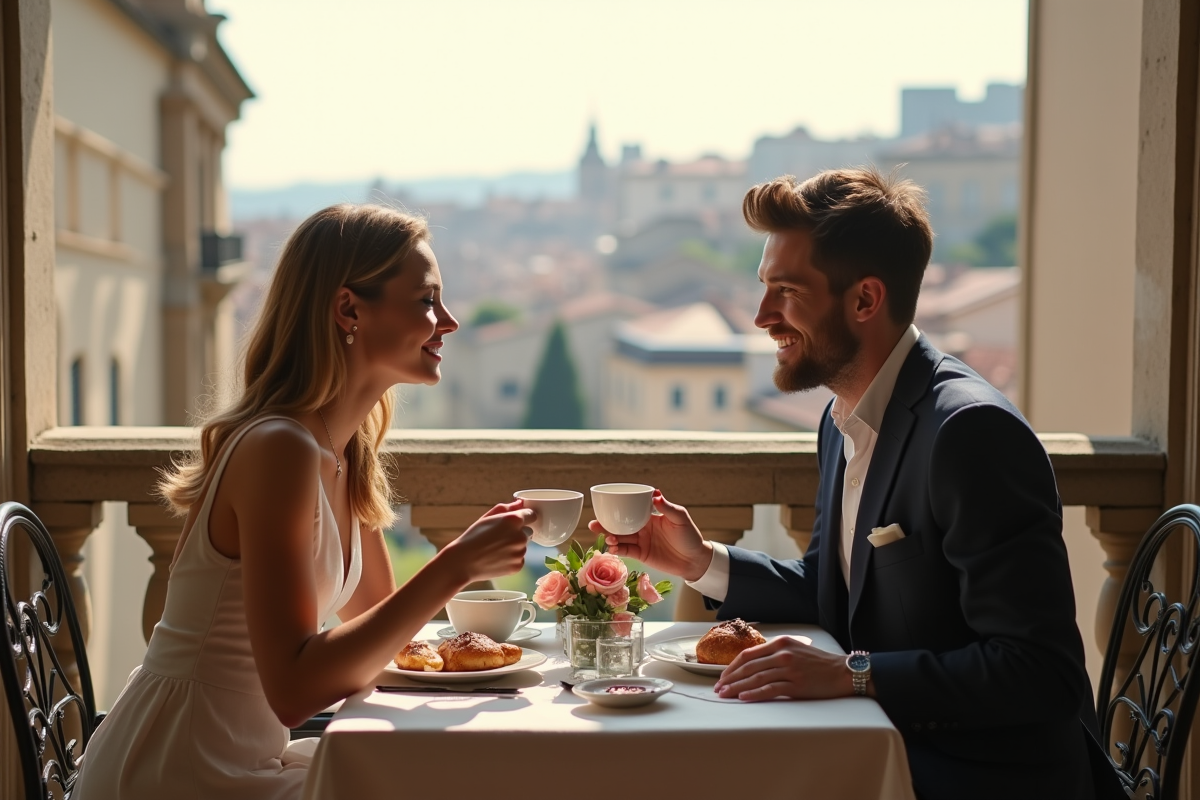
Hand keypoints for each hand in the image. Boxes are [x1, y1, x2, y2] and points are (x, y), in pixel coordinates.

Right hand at [440, 500, 534, 584]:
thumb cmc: (473, 537)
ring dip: (514, 546)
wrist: (463, 562)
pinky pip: (519, 559)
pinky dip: (511, 559)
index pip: (532, 515)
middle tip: (500, 537)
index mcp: (514, 520)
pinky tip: (497, 558)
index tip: (517, 521)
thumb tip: (520, 503)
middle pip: (528, 531)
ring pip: (523, 546)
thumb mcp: (487, 517)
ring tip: (496, 549)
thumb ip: (506, 508)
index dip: (525, 517)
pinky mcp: (518, 566)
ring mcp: (520, 552)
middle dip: (518, 532)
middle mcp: (521, 536)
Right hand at [586, 490, 712, 581]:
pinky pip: (626, 551)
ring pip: (620, 538)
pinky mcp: (642, 555)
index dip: (616, 509)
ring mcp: (641, 542)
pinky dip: (618, 550)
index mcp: (649, 516)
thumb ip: (667, 507)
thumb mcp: (680, 518)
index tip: (604, 507)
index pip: (630, 510)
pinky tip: (612, 548)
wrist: (695, 560)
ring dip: (610, 538)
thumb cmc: (690, 536)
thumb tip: (656, 493)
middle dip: (605, 525)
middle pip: (620, 525)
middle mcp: (642, 528)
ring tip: (606, 538)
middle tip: (593, 524)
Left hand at [714, 637, 858, 700]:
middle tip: (719, 688)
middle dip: (730, 678)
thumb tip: (753, 664)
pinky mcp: (796, 685)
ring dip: (737, 687)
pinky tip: (744, 697)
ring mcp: (789, 670)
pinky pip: (770, 690)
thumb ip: (775, 653)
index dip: (733, 666)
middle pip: (749, 667)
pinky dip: (754, 693)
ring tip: (725, 694)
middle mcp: (783, 654)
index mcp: (781, 643)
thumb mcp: (795, 648)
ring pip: (756, 678)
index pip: (749, 654)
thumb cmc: (818, 662)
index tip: (723, 676)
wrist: (842, 672)